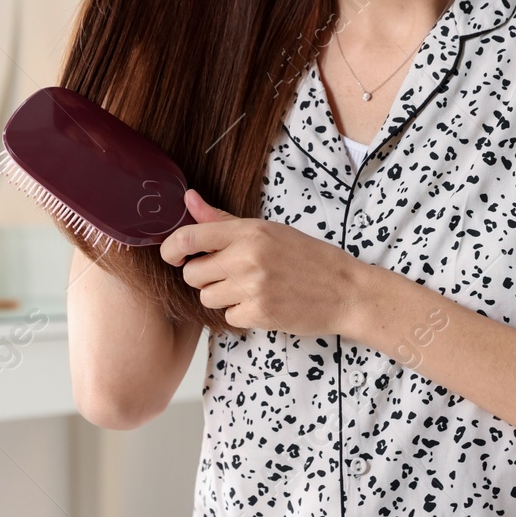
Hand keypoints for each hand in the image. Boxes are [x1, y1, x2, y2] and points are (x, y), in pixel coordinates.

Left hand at [160, 188, 370, 335]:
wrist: (345, 290)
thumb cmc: (307, 257)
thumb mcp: (268, 230)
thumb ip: (223, 220)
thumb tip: (189, 200)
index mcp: (249, 232)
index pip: (189, 238)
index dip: (171, 249)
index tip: (173, 256)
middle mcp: (248, 258)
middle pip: (192, 274)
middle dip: (204, 277)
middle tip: (228, 274)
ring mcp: (253, 288)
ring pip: (206, 298)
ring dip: (221, 297)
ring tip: (249, 289)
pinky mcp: (259, 314)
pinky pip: (227, 317)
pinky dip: (240, 313)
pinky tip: (261, 303)